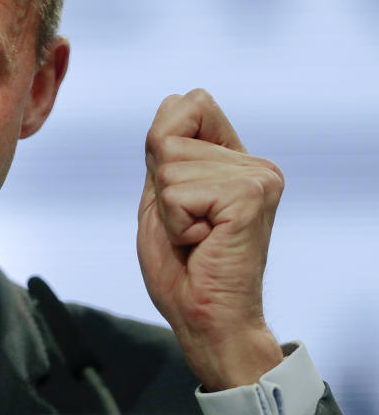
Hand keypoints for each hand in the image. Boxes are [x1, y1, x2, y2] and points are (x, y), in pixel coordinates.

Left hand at [137, 89, 283, 390]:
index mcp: (235, 159)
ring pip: (167, 166)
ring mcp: (257, 178)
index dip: (161, 144)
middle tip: (186, 226)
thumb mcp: (162, 195)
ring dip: (167, 211)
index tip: (177, 195)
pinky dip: (175, 224)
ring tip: (194, 238)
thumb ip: (167, 150)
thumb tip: (175, 99)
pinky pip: (175, 193)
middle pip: (165, 135)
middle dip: (159, 186)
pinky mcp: (249, 196)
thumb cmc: (180, 266)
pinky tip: (201, 244)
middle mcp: (254, 163)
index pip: (187, 103)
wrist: (203, 317)